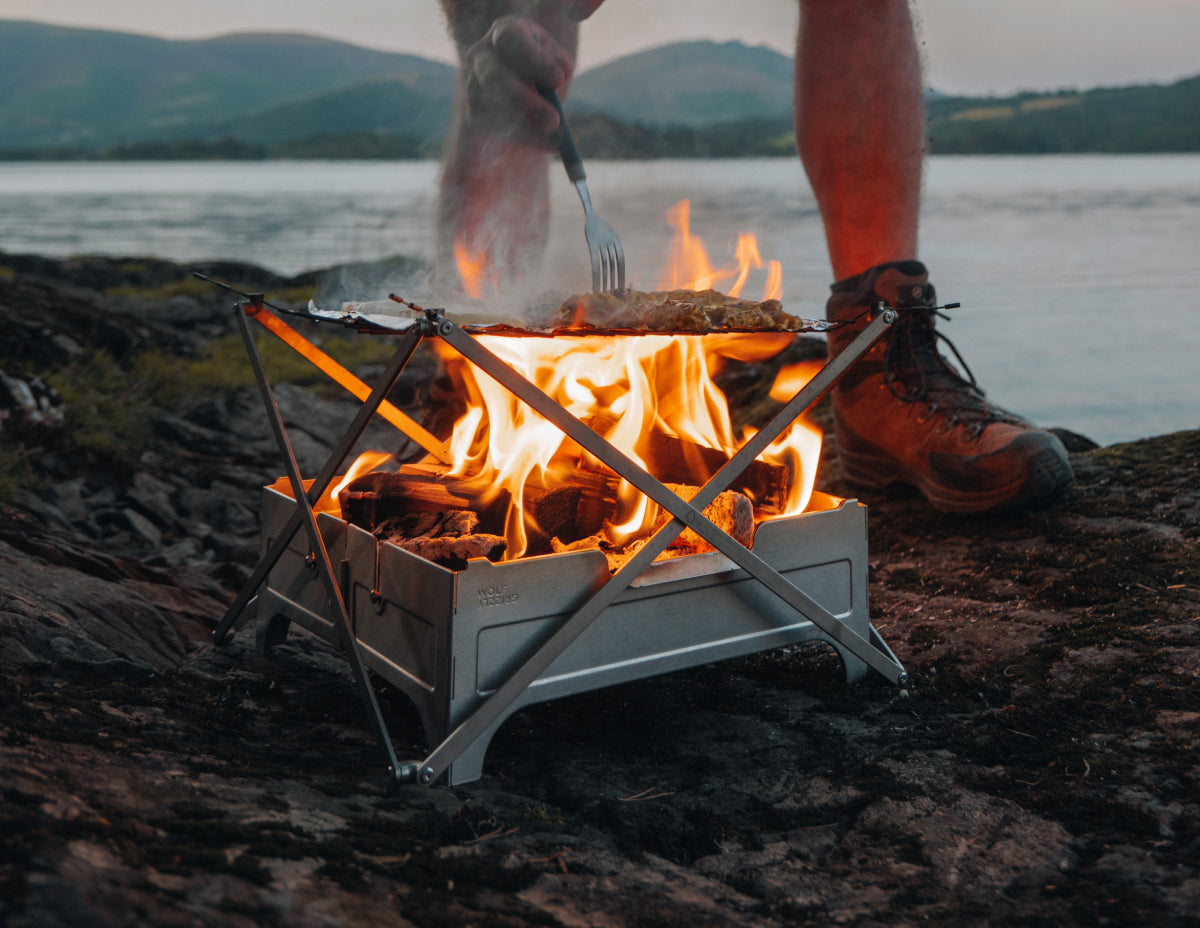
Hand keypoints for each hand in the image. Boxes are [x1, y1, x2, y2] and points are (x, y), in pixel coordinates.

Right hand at [448, 1, 605, 145]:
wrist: (526, 85)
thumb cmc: (544, 66)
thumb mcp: (556, 59)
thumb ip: (559, 63)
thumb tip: (558, 74)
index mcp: (504, 32)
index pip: (510, 40)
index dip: (533, 59)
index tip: (557, 79)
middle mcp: (481, 55)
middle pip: (494, 77)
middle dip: (525, 101)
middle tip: (553, 121)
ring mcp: (473, 85)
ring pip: (495, 109)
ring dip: (527, 127)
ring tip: (556, 137)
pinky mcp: (474, 113)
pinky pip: (497, 130)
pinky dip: (525, 139)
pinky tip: (547, 143)